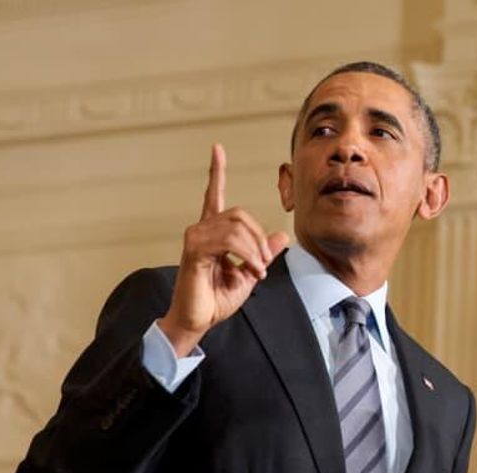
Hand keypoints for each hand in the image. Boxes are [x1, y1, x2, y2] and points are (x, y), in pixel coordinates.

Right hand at [158, 144, 289, 356]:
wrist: (198, 320)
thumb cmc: (217, 299)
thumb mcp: (249, 274)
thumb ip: (263, 254)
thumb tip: (281, 236)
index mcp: (213, 232)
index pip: (214, 195)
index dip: (216, 172)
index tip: (217, 148)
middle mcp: (201, 229)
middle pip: (239, 214)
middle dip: (259, 238)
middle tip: (263, 264)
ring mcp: (195, 238)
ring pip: (237, 227)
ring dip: (255, 251)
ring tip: (257, 271)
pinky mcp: (194, 251)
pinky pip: (229, 241)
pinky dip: (247, 256)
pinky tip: (250, 271)